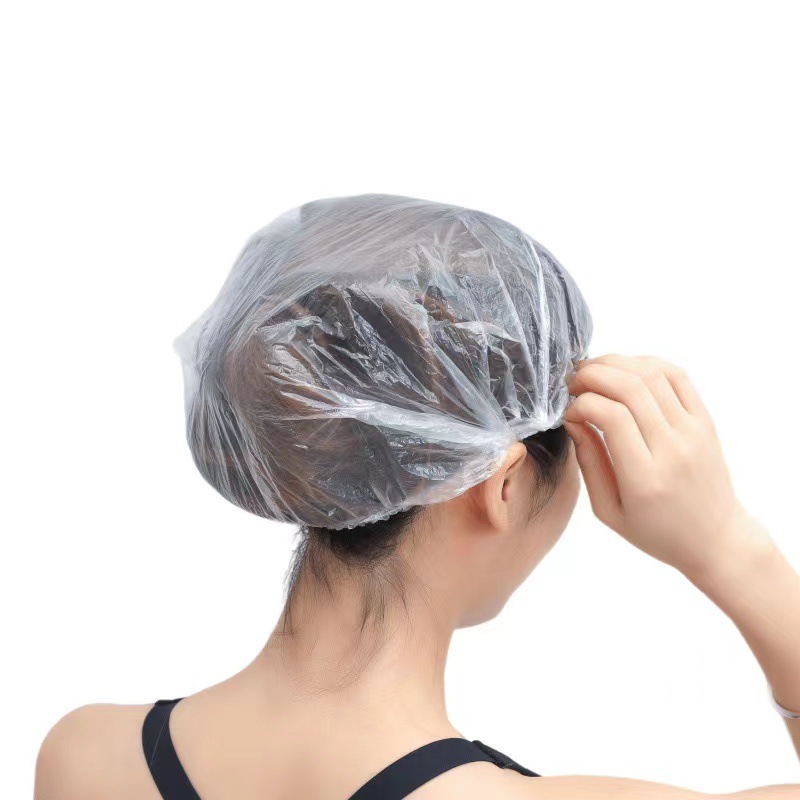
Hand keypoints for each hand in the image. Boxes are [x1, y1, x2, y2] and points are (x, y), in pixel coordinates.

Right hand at [563, 354, 771, 578]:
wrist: (715, 538)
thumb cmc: (656, 531)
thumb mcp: (609, 510)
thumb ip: (589, 462)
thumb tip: (573, 420)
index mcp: (645, 478)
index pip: (611, 416)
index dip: (581, 404)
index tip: (569, 414)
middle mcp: (673, 448)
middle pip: (630, 387)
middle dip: (592, 375)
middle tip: (572, 383)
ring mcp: (693, 431)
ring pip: (652, 374)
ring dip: (615, 363)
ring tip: (593, 373)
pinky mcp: (705, 420)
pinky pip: (676, 375)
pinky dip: (645, 363)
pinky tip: (625, 371)